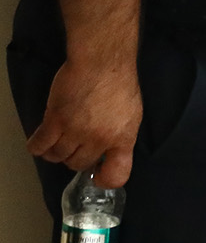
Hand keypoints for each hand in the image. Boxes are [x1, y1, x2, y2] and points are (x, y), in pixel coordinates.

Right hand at [26, 59, 143, 187]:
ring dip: (55, 152)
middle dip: (74, 158)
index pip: (117, 174)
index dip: (104, 180)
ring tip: (56, 141)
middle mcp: (100, 140)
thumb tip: (107, 151)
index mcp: (123, 139)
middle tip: (72, 146)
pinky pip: (39, 145)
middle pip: (78, 164)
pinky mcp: (55, 121)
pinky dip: (37, 147)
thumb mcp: (131, 115)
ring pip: (58, 156)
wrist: (102, 62)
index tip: (95, 176)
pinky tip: (39, 143)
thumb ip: (119, 135)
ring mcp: (76, 132)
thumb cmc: (119, 84)